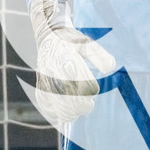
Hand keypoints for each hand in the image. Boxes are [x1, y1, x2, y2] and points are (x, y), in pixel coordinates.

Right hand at [29, 0, 115, 126]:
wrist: (49, 35)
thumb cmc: (72, 41)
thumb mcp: (87, 43)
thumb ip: (99, 55)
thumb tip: (110, 67)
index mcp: (66, 57)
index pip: (77, 79)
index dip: (87, 90)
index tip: (92, 95)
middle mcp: (53, 68)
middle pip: (66, 95)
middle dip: (79, 105)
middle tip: (88, 106)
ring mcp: (45, 77)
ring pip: (55, 102)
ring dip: (68, 111)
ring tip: (78, 112)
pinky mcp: (40, 83)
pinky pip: (45, 103)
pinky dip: (54, 112)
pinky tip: (64, 114)